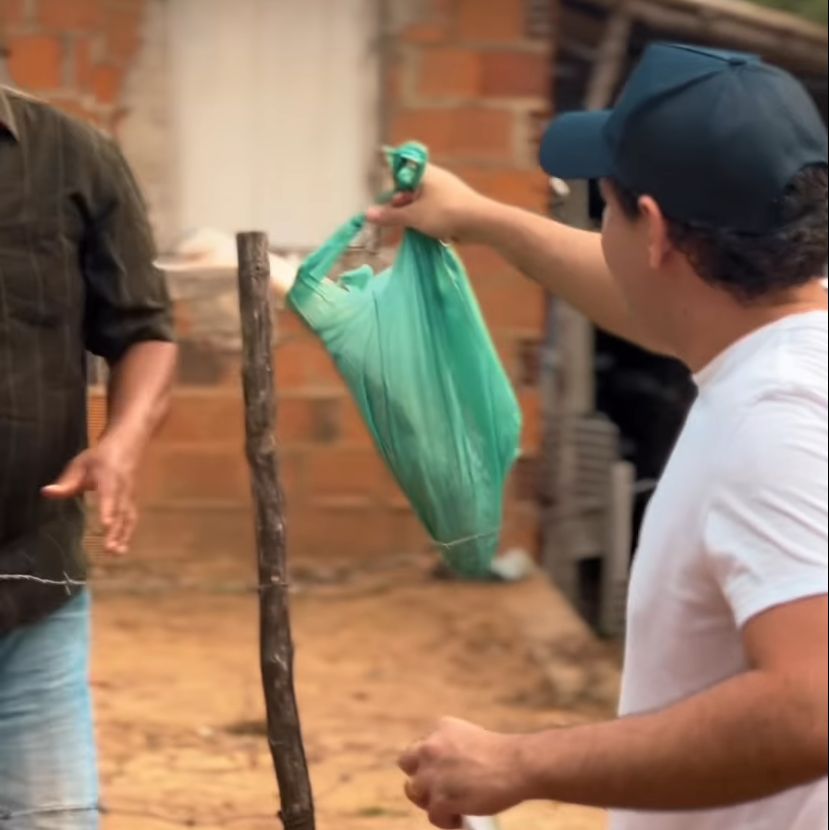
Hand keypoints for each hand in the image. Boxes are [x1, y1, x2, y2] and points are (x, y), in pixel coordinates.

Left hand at [42, 436, 138, 554]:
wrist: (128, 447)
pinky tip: (121, 549)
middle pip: (122, 512)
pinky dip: (127, 535)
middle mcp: (123, 490)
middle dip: (117, 531)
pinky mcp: (132, 503)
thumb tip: (46, 493)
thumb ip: (66, 482)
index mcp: (110, 478)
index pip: (110, 496)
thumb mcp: (81, 464)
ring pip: (129, 518)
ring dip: (124, 536)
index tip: (106, 525)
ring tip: (117, 553)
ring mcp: (130, 497)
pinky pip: (131, 520)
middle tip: (109, 549)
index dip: (109, 510)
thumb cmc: (101, 457)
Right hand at [366, 165, 493, 242]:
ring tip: (412, 228)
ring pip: (421, 202)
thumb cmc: (445, 213)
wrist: (481, 223)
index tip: (386, 200)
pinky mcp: (454, 205)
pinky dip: (427, 220)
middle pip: (409, 188)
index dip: (390, 183)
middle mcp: (435, 178)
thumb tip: (367, 213)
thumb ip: (390, 216)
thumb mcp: (413, 216)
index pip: (400, 168)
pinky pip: (434, 210)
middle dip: (401, 205)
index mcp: (424, 172)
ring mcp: (446, 191)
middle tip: (398, 220)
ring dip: (414, 215)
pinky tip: (426, 232)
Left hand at [399, 717, 528, 827]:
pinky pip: (433, 815)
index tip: (441, 772)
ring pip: (415, 791)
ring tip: (452, 806)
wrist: (516, 765)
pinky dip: (446, 820)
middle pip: (406, 763)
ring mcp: (432, 774)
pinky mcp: (440, 798)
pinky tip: (461, 817)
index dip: (427, 761)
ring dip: (431, 800)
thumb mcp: (467, 736)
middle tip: (436, 789)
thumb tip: (439, 771)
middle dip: (419, 774)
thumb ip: (447, 747)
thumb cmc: (500, 754)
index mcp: (439, 728)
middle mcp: (430, 747)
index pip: (419, 745)